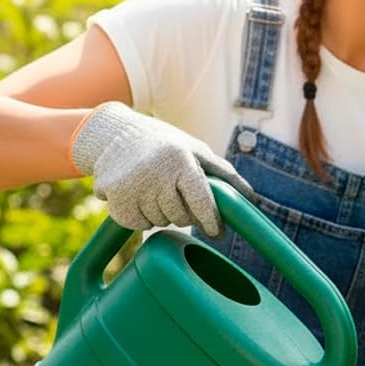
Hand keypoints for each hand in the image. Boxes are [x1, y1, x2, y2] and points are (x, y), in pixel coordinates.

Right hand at [70, 101, 253, 236]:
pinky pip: (138, 224)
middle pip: (181, 217)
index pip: (202, 201)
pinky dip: (142, 218)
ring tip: (156, 191)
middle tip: (176, 196)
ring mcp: (132, 184)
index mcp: (180, 159)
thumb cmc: (165, 144)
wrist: (113, 133)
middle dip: (183, 213)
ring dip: (162, 214)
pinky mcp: (113, 195)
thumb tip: (251, 199)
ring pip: (159, 222)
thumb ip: (223, 174)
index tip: (217, 233)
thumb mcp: (195, 150)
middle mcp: (156, 171)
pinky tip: (140, 198)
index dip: (211, 222)